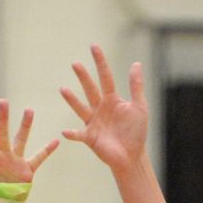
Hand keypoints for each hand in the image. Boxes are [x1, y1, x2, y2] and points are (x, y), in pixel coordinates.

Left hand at [0, 100, 57, 202]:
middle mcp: (1, 156)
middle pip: (2, 134)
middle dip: (2, 118)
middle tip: (3, 101)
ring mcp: (14, 162)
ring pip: (21, 140)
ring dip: (25, 126)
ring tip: (29, 110)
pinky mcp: (26, 171)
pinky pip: (38, 158)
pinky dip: (47, 150)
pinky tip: (56, 140)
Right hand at [60, 44, 148, 174]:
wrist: (132, 155)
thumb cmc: (136, 132)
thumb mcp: (139, 107)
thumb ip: (136, 86)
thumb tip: (136, 63)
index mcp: (112, 100)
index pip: (105, 77)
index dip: (100, 62)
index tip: (93, 46)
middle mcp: (100, 108)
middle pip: (90, 89)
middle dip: (83, 77)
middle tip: (75, 63)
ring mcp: (93, 123)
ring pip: (81, 108)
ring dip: (72, 100)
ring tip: (63, 89)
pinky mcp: (90, 138)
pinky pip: (79, 135)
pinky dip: (72, 134)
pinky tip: (65, 132)